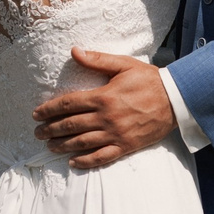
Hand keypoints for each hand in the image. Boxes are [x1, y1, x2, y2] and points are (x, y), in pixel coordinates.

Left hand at [31, 49, 176, 169]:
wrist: (176, 99)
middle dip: (51, 129)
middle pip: (71, 125)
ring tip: (50, 146)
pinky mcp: (126, 146)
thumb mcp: (124, 65)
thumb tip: (74, 51)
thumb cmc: (149, 80)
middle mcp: (106, 117)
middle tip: (38, 132)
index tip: (37, 113)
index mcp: (103, 96)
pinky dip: (86, 161)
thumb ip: (98, 59)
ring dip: (63, 145)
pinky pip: (102, 157)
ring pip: (82, 143)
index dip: (50, 109)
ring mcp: (116, 134)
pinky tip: (73, 162)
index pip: (68, 103)